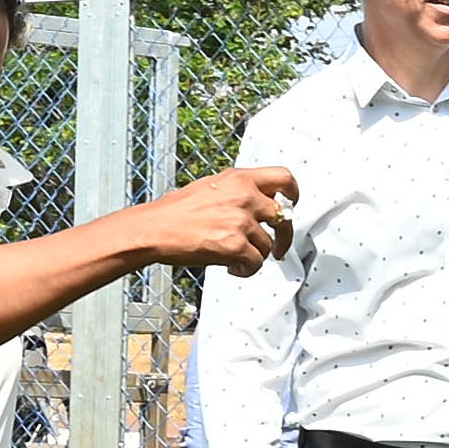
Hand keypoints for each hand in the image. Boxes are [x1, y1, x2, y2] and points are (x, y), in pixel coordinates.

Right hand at [161, 166, 299, 276]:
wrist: (154, 229)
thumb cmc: (176, 211)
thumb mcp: (211, 187)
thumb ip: (237, 191)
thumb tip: (258, 201)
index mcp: (239, 179)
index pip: (283, 177)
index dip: (294, 193)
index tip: (292, 205)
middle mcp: (244, 197)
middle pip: (284, 217)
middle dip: (283, 237)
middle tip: (279, 248)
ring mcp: (241, 221)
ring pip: (268, 245)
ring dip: (255, 256)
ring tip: (234, 259)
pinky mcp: (236, 245)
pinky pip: (257, 264)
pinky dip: (246, 270)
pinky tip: (231, 268)